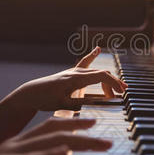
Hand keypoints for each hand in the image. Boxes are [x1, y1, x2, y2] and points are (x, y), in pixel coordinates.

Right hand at [0, 117, 110, 154]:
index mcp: (15, 147)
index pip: (48, 128)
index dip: (72, 124)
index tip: (92, 124)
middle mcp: (14, 147)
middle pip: (56, 132)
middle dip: (84, 134)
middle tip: (106, 139)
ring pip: (53, 144)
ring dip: (81, 145)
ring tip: (102, 149)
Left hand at [13, 46, 127, 111]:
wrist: (31, 94)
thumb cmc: (46, 99)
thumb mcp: (65, 105)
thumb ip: (83, 103)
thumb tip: (100, 103)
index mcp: (76, 78)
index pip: (102, 76)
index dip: (114, 83)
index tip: (122, 93)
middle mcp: (77, 72)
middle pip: (102, 74)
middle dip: (114, 84)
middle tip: (122, 95)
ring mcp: (74, 71)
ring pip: (96, 72)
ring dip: (108, 80)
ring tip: (117, 89)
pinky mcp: (71, 73)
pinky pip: (85, 63)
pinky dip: (92, 56)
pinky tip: (97, 49)